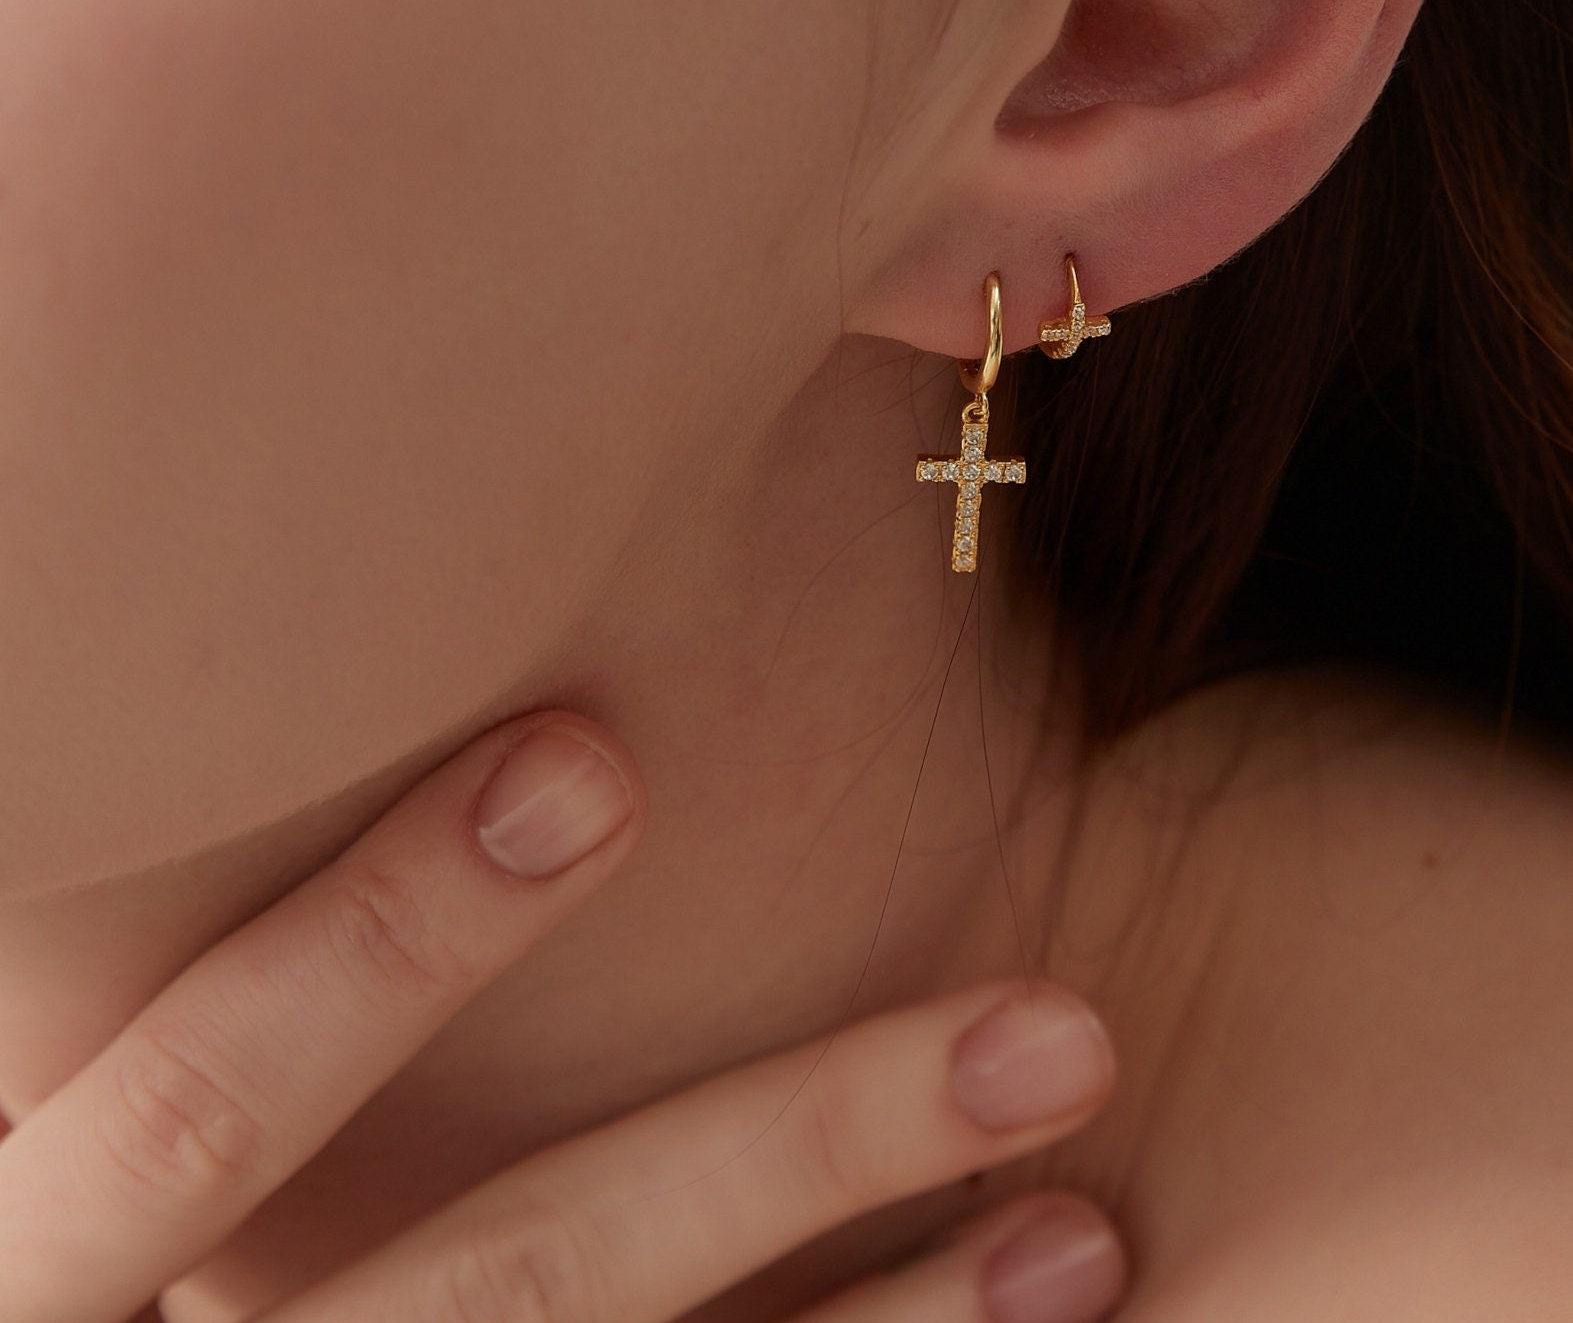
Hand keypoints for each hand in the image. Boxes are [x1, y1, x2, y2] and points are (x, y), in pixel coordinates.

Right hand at [0, 713, 1128, 1322]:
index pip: (199, 1113)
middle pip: (509, 1290)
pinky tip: (1017, 1307)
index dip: (381, 938)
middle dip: (789, 1156)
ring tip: (1090, 1227)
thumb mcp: (99, 1114)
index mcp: (55, 1264)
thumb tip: (497, 689)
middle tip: (1055, 1029)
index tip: (601, 756)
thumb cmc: (108, 1213)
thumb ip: (198, 966)